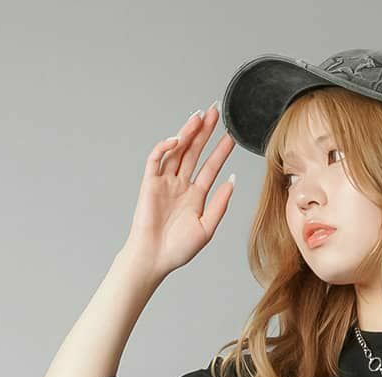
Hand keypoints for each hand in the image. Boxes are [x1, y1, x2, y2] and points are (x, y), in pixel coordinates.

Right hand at [126, 103, 235, 277]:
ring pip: (177, 151)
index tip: (230, 135)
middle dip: (204, 132)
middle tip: (215, 112)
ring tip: (199, 116)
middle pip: (194, 152)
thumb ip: (219, 205)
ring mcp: (165, 182)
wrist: (154, 258)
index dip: (220, 150)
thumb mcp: (206, 228)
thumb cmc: (178, 249)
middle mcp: (180, 185)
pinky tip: (177, 139)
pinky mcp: (150, 183)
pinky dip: (165, 147)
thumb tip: (232, 182)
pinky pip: (156, 160)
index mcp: (195, 196)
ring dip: (187, 133)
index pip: (210, 167)